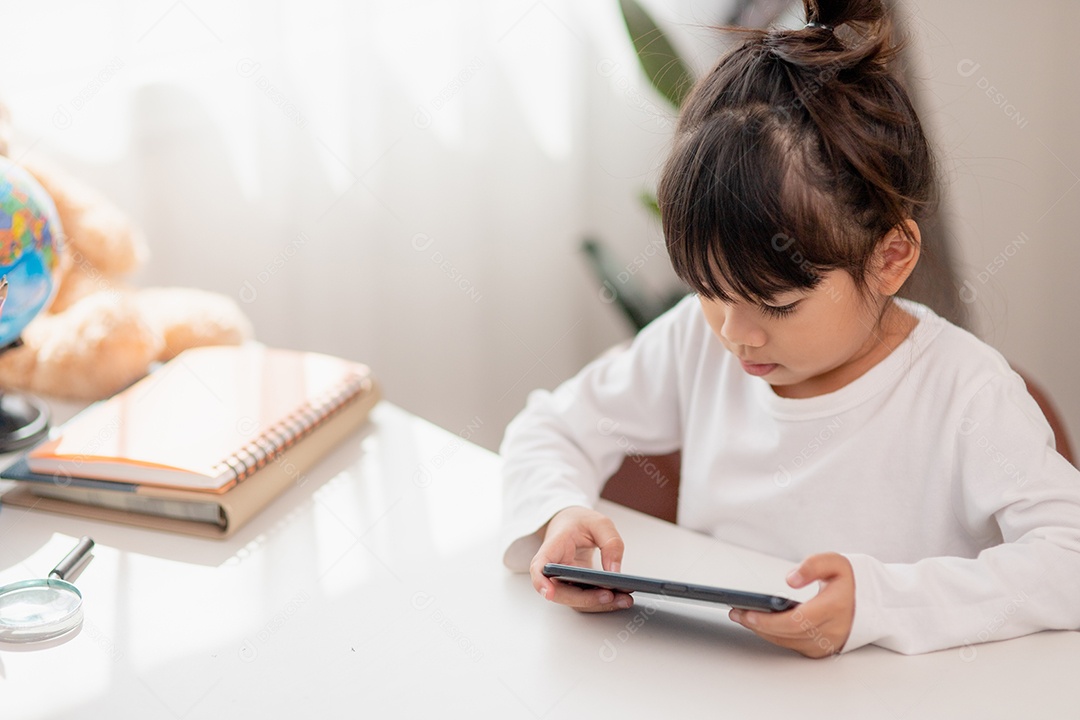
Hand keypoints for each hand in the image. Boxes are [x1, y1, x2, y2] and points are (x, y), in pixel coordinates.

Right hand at [529, 506, 633, 612]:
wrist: (573, 524)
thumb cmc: (579, 522)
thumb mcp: (600, 523)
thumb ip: (611, 543)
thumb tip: (615, 572)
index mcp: (553, 546)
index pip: (539, 567)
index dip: (541, 582)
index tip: (549, 593)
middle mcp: (554, 568)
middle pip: (560, 591)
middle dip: (585, 598)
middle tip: (611, 595)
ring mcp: (562, 579)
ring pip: (574, 600)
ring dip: (597, 604)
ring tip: (623, 599)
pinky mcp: (574, 586)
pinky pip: (584, 599)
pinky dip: (601, 601)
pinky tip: (620, 598)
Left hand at [729, 552, 853, 657]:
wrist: (869, 601)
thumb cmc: (849, 581)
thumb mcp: (835, 562)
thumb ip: (813, 565)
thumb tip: (790, 579)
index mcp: (835, 608)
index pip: (796, 621)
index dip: (769, 620)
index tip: (748, 612)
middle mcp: (832, 630)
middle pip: (787, 633)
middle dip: (758, 624)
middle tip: (737, 612)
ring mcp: (827, 642)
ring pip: (788, 642)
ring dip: (763, 631)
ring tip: (743, 616)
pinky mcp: (822, 649)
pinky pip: (793, 645)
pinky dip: (775, 636)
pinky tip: (760, 624)